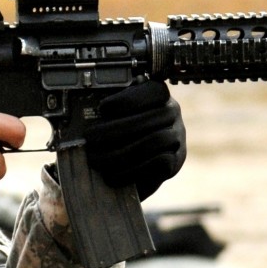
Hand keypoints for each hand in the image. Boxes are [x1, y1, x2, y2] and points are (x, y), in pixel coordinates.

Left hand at [81, 78, 185, 198]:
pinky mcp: (175, 161)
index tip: (102, 109)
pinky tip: (111, 176)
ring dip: (120, 153)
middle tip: (90, 140)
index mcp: (158, 94)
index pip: (150, 91)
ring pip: (153, 142)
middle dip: (113, 131)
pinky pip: (158, 164)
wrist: (135, 166)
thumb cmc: (120, 133)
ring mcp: (176, 137)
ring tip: (96, 160)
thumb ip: (110, 109)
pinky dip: (132, 171)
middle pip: (147, 120)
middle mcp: (172, 112)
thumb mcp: (116, 115)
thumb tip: (91, 109)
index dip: (126, 100)